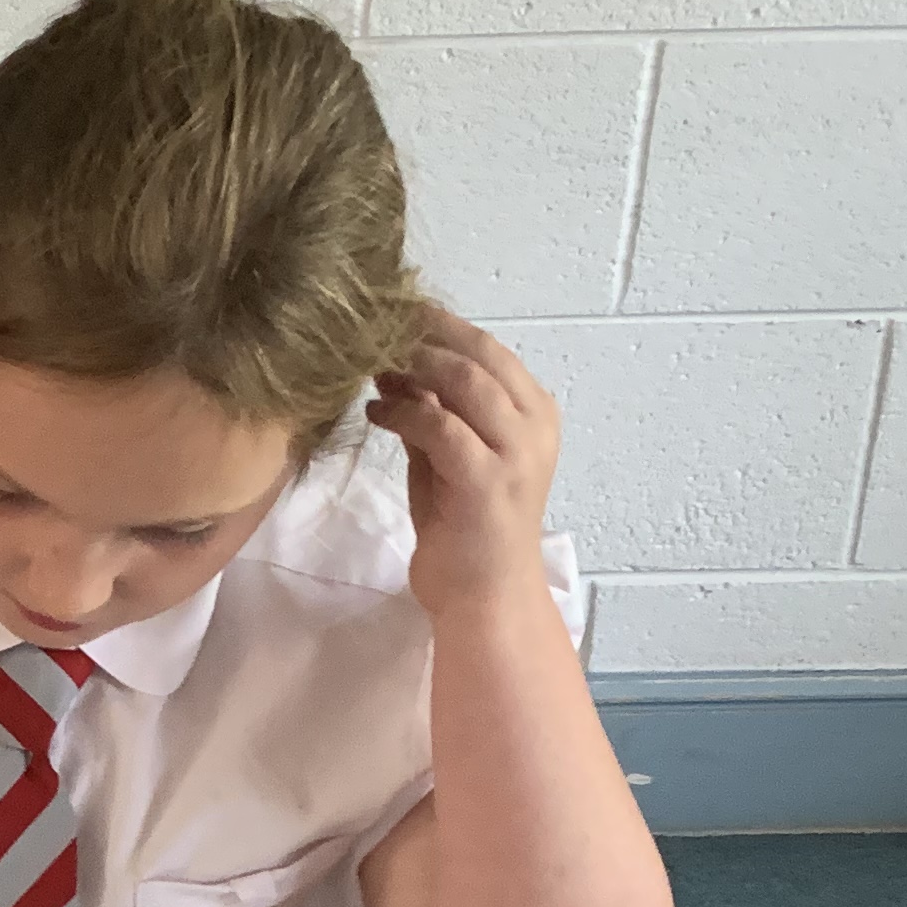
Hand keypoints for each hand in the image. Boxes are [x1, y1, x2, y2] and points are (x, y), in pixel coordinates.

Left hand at [369, 310, 562, 624]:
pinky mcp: (488, 481)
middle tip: (373, 325)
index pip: (487, 348)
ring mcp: (517, 453)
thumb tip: (391, 364)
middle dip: (423, 334)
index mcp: (535, 413)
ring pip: (464, 382)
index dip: (439, 324)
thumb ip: (431, 410)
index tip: (392, 309)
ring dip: (412, 366)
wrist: (484, 596)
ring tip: (370, 364)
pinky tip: (375, 411)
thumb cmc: (466, 529)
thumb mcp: (446, 456)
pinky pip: (441, 426)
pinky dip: (403, 412)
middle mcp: (535, 425)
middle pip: (479, 354)